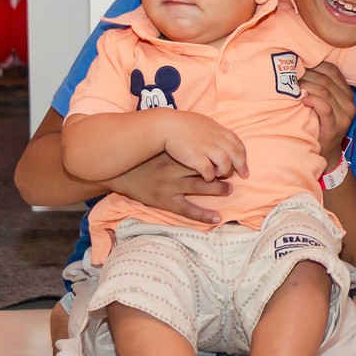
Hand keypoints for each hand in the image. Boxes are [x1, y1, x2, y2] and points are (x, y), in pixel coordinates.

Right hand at [107, 151, 232, 223]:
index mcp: (175, 154)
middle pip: (205, 169)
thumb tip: (201, 137)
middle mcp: (175, 169)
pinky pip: (188, 210)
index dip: (217, 156)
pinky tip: (216, 218)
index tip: (228, 156)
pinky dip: (204, 215)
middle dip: (222, 171)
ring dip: (218, 189)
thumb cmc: (145, 158)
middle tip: (233, 173)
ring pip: (201, 188)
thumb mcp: (162, 147)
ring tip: (229, 189)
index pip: (203, 154)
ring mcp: (171, 186)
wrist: (122, 173)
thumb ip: (180, 144)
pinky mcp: (166, 201)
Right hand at [158, 110, 247, 182]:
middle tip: (244, 175)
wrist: (165, 125)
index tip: (243, 162)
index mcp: (217, 129)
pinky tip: (207, 178)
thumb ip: (214, 131)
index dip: (242, 154)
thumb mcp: (203, 123)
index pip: (237, 142)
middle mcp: (214, 137)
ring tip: (220, 176)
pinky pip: (208, 170)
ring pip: (225, 162)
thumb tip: (223, 138)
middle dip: (241, 165)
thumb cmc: (181, 124)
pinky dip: (211, 175)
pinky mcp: (194, 156)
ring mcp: (205, 147)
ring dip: (225, 171)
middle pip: (235, 153)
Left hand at [300, 61, 355, 170]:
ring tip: (293, 86)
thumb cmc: (321, 123)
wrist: (326, 151)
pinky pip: (325, 108)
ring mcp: (344, 115)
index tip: (299, 63)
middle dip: (307, 75)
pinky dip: (314, 101)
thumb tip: (300, 66)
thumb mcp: (325, 102)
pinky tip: (304, 99)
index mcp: (347, 93)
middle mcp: (349, 102)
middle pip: (327, 80)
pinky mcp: (336, 126)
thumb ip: (321, 87)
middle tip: (291, 74)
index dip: (315, 64)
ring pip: (325, 92)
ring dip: (307, 86)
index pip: (333, 71)